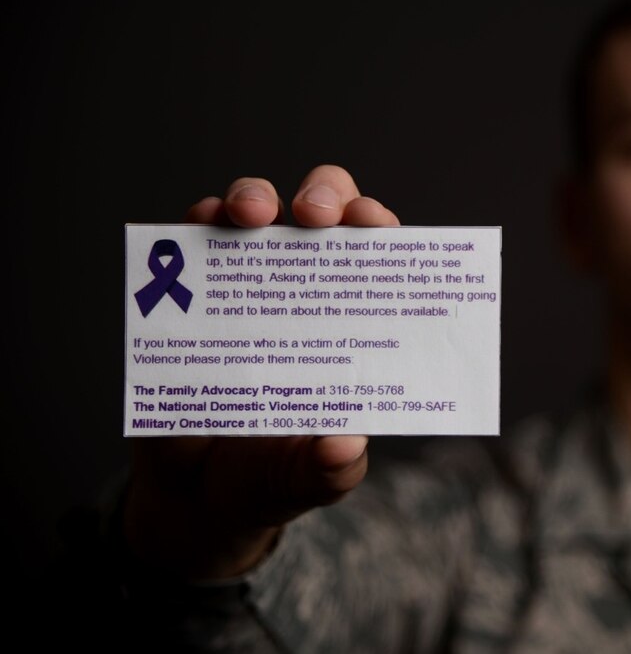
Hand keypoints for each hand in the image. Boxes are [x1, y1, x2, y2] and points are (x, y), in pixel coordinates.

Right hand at [123, 165, 398, 579]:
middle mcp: (306, 285)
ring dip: (254, 196)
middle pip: (324, 209)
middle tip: (314, 216)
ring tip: (249, 216)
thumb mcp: (313, 479)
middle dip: (324, 195)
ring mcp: (247, 279)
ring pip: (256, 207)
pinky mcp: (190, 289)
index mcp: (355, 318)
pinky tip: (197, 227)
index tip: (372, 225)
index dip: (379, 229)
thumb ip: (331, 468)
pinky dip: (193, 224)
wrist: (200, 497)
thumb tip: (342, 445)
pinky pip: (189, 240)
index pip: (379, 257)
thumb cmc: (276, 473)